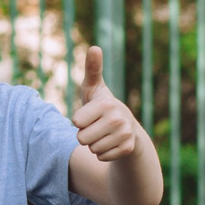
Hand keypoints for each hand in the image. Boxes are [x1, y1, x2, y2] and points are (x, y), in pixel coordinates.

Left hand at [71, 45, 140, 163]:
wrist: (128, 129)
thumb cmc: (103, 107)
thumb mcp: (95, 88)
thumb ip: (92, 69)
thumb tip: (94, 47)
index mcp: (106, 104)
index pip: (76, 122)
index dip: (79, 121)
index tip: (91, 115)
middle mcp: (118, 118)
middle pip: (81, 138)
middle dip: (86, 135)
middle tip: (97, 127)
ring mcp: (125, 134)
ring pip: (92, 149)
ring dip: (95, 144)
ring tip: (105, 134)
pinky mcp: (128, 149)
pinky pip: (101, 157)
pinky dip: (104, 154)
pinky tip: (112, 144)